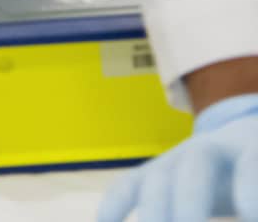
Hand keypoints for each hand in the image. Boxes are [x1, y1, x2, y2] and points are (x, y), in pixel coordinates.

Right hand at [98, 94, 257, 221]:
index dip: (250, 185)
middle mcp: (214, 148)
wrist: (248, 145)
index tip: (251, 213)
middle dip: (188, 201)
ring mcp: (179, 158)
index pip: (251, 162)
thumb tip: (252, 212)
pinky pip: (128, 188)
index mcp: (255, 146)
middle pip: (196, 166)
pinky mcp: (155, 174)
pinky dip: (115, 208)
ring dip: (154, 211)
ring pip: (159, 177)